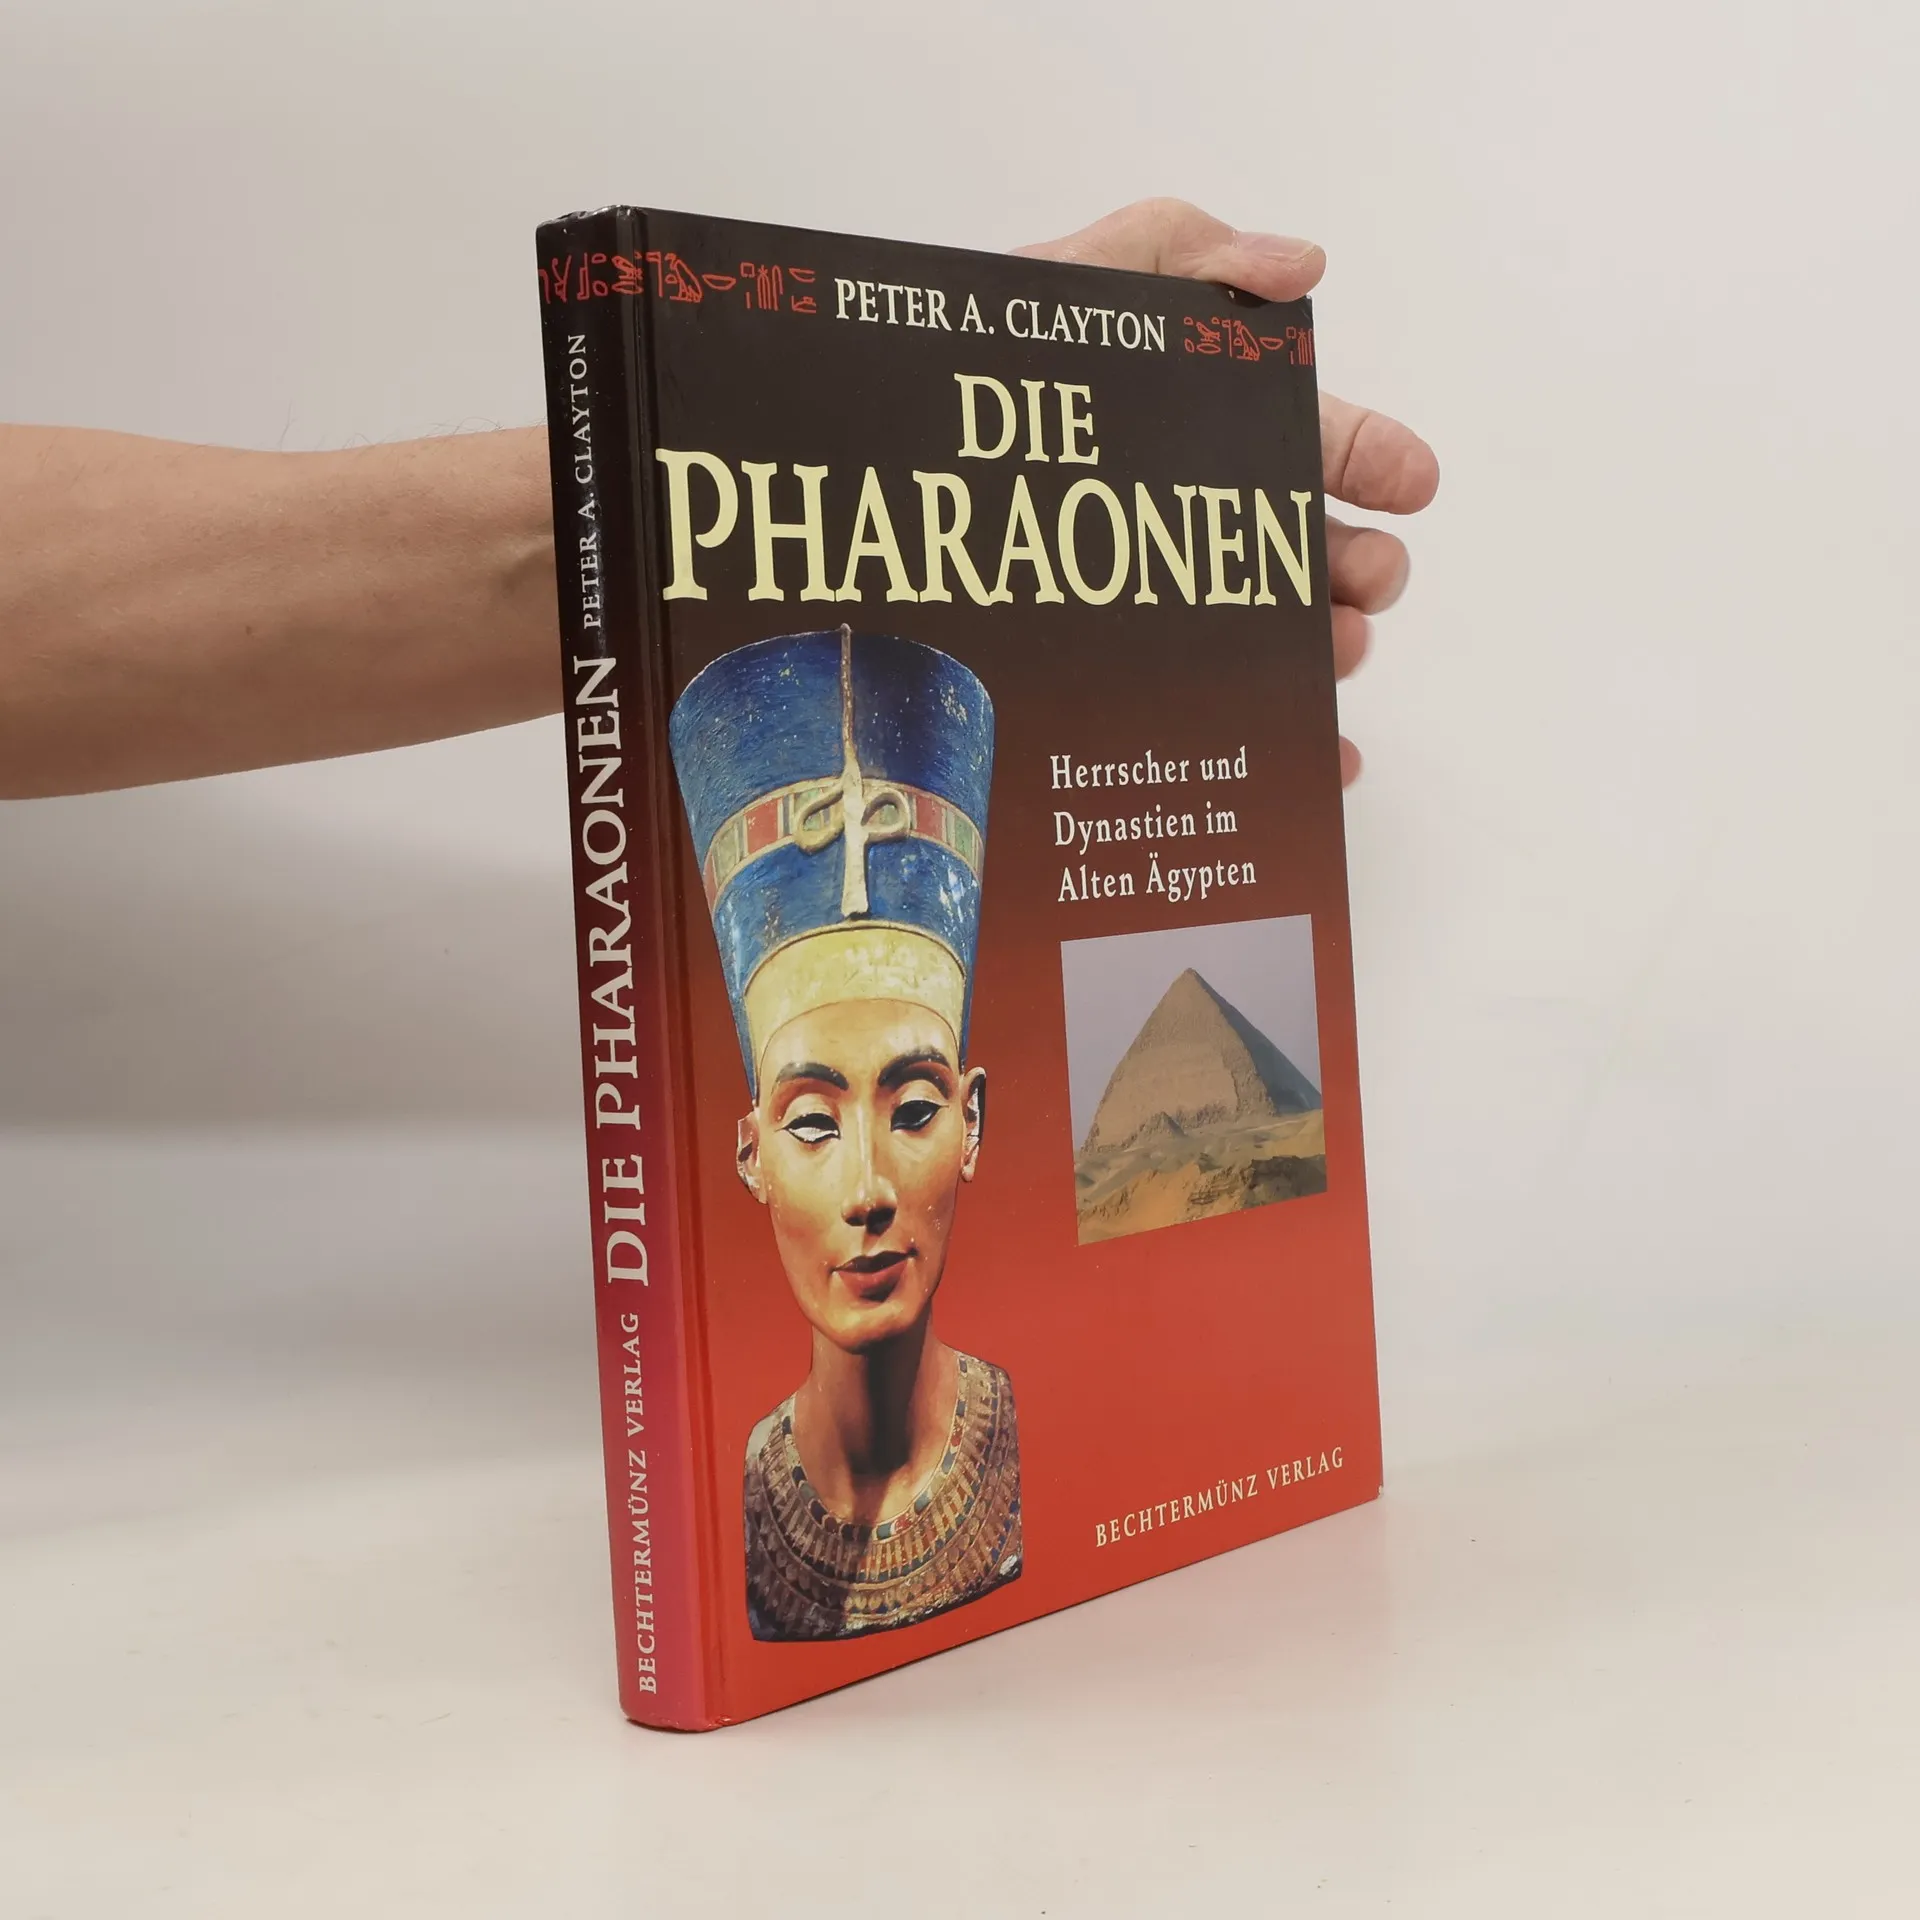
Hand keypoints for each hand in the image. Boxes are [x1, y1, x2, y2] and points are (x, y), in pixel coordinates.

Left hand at [1015, 199, 1438, 785]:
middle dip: (1355, 567)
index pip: (1305, 440)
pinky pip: (1212, 718)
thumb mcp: (1071, 281)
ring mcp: (1154, 603)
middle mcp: (1186, 521)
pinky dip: (1284, 742)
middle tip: (1367, 582)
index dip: (1370, 457)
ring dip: (1326, 649)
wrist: (870, 457)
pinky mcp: (1114, 678)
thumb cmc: (976, 367)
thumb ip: (1178, 249)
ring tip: (1336, 652)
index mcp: (1195, 429)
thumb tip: (1304, 264)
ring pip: (1270, 636)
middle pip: (1301, 551)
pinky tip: (1322, 761)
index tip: (1412, 485)